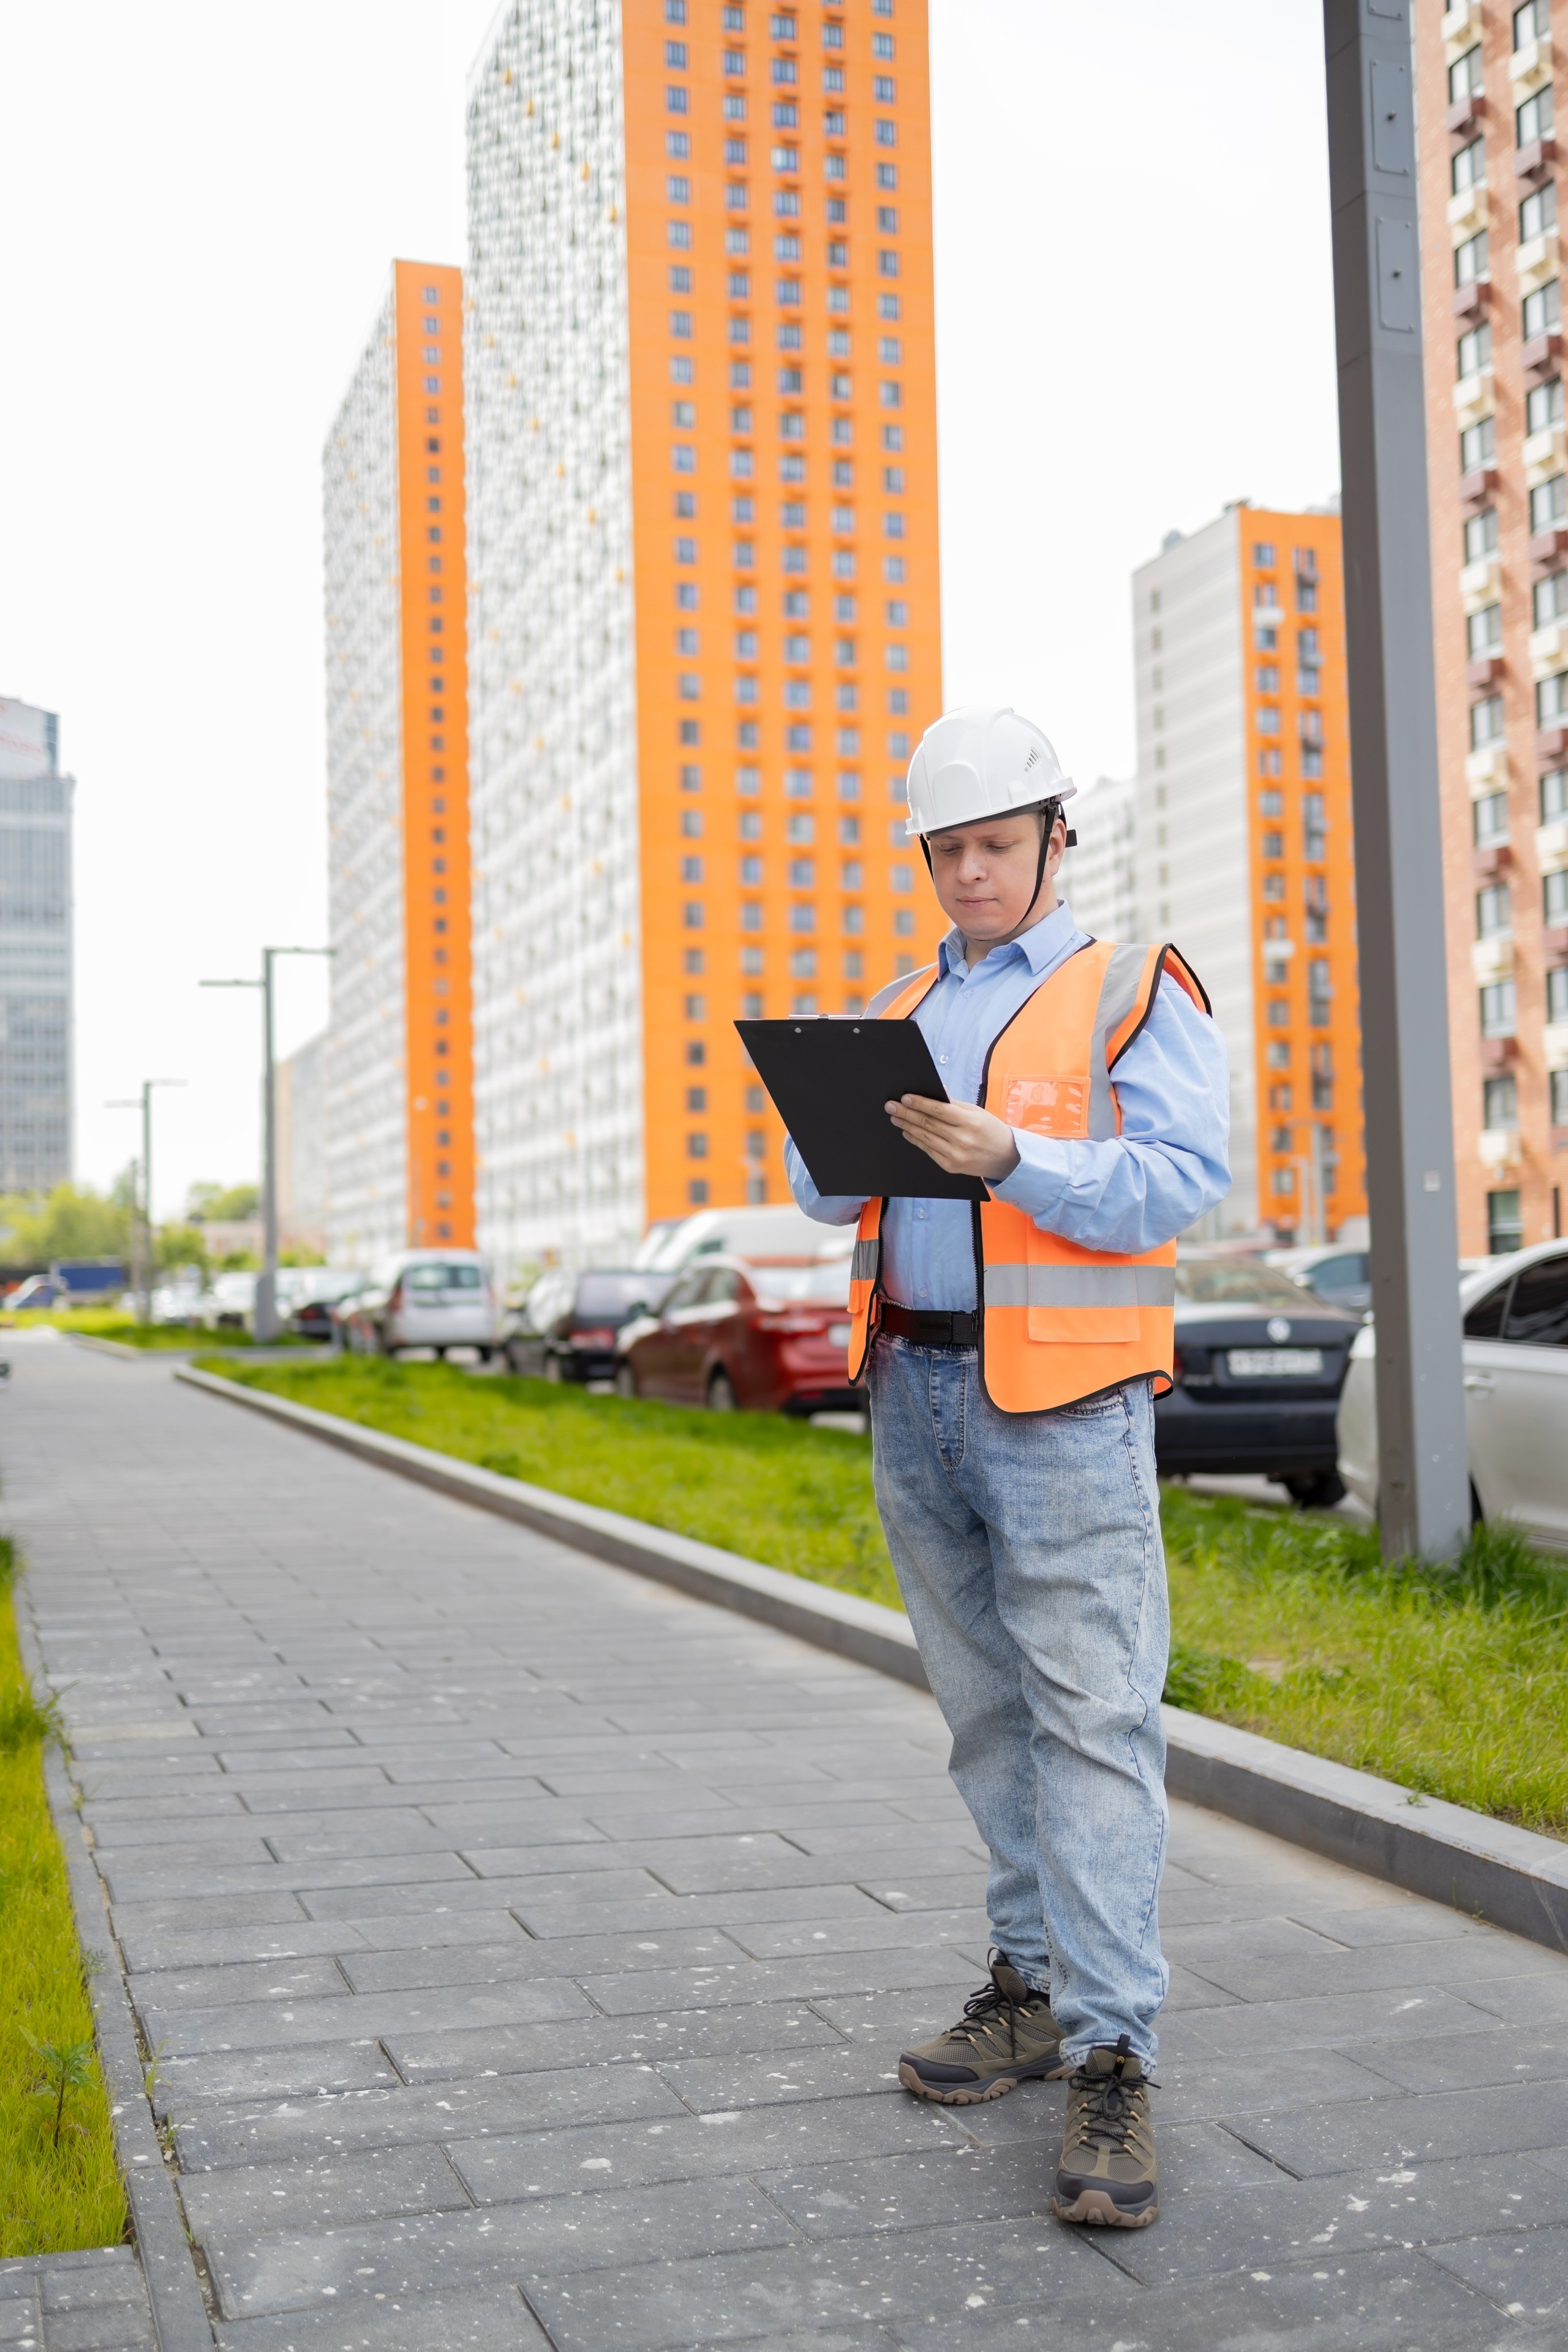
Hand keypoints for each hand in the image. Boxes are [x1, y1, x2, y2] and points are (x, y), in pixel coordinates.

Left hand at [885, 1096, 1019, 1181]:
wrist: (1006, 1158)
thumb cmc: (991, 1130)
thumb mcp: (977, 1112)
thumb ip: (955, 1104)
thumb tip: (936, 1092)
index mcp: (970, 1122)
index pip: (939, 1110)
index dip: (920, 1103)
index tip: (905, 1097)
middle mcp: (962, 1140)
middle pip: (928, 1123)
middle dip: (907, 1113)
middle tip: (891, 1106)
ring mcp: (956, 1155)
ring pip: (925, 1137)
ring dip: (907, 1126)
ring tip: (895, 1117)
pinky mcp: (951, 1166)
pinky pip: (929, 1151)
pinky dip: (916, 1140)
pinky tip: (907, 1132)